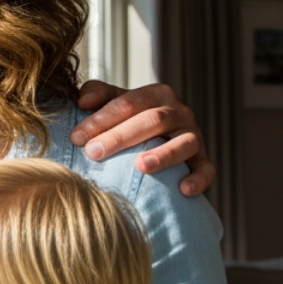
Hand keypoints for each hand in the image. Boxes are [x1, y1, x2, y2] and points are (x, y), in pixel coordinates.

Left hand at [73, 81, 213, 196]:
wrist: (158, 137)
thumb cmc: (128, 119)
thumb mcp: (114, 101)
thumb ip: (98, 94)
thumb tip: (83, 101)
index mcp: (156, 94)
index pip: (128, 103)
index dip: (101, 119)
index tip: (76, 137)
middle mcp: (179, 111)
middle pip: (152, 121)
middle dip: (120, 136)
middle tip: (94, 152)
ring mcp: (194, 135)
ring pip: (183, 142)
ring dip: (163, 154)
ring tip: (141, 165)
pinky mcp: (202, 159)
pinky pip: (206, 169)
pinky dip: (198, 178)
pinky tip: (183, 189)